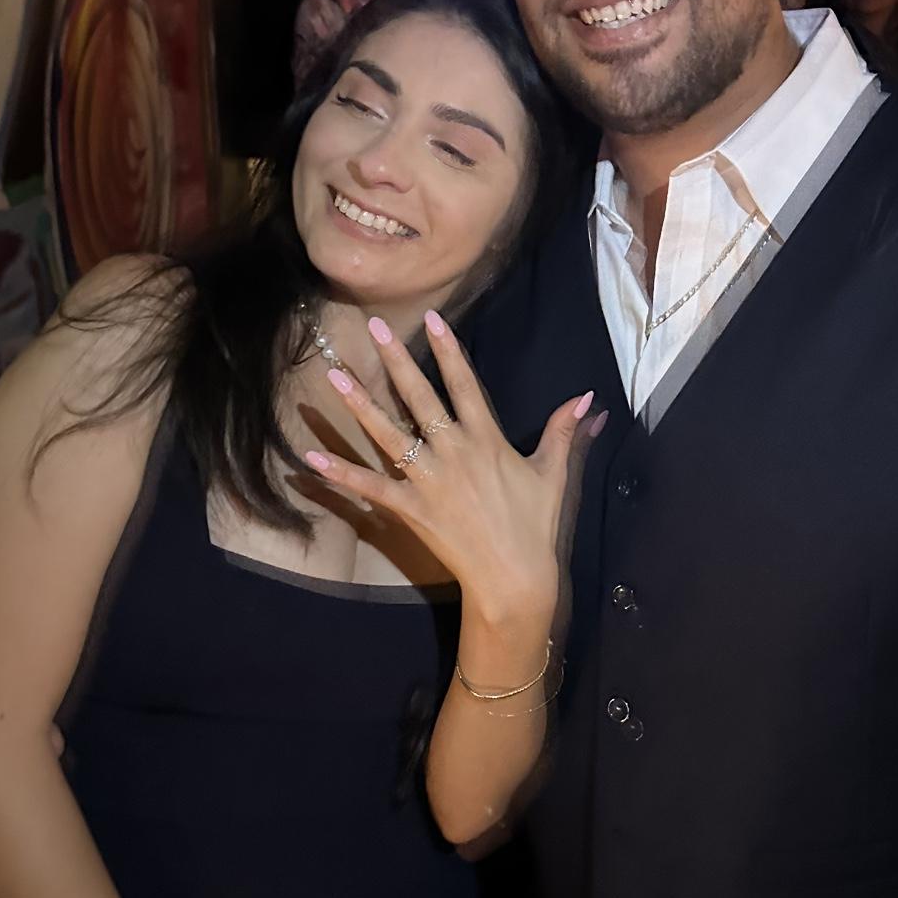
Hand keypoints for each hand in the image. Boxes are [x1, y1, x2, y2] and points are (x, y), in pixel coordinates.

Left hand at [306, 310, 600, 626]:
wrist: (513, 579)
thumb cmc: (535, 525)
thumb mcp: (553, 474)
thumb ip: (564, 431)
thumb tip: (587, 397)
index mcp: (486, 439)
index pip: (464, 384)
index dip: (447, 350)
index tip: (431, 319)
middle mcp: (453, 452)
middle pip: (419, 398)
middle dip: (396, 361)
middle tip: (373, 327)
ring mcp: (428, 481)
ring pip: (388, 435)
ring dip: (360, 405)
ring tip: (335, 376)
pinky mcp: (409, 509)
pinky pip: (369, 487)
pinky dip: (339, 473)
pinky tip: (310, 457)